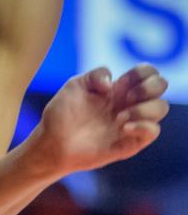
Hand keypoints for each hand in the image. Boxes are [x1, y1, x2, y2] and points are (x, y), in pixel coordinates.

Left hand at [36, 64, 169, 173]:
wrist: (52, 141)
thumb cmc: (63, 112)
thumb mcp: (76, 85)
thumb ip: (96, 75)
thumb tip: (112, 84)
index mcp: (119, 88)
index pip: (147, 73)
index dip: (144, 72)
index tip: (123, 82)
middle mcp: (129, 103)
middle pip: (160, 86)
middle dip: (149, 87)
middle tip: (127, 97)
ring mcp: (132, 122)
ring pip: (161, 108)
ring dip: (144, 109)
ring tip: (119, 118)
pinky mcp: (131, 142)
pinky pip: (153, 131)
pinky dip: (143, 126)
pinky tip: (123, 128)